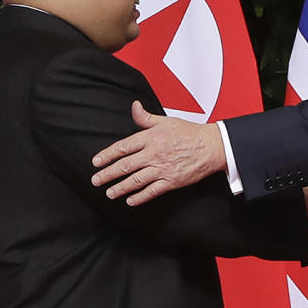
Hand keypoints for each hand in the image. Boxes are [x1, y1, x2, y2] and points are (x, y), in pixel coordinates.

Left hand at [91, 101, 225, 204]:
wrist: (211, 146)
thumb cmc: (189, 132)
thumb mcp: (165, 120)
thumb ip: (145, 117)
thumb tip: (134, 106)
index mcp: (151, 138)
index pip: (123, 147)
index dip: (107, 155)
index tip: (96, 162)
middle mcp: (154, 154)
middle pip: (125, 165)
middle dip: (108, 174)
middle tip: (96, 180)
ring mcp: (162, 169)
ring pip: (136, 180)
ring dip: (120, 187)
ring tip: (109, 192)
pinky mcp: (172, 181)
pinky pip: (152, 191)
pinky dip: (140, 197)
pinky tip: (130, 200)